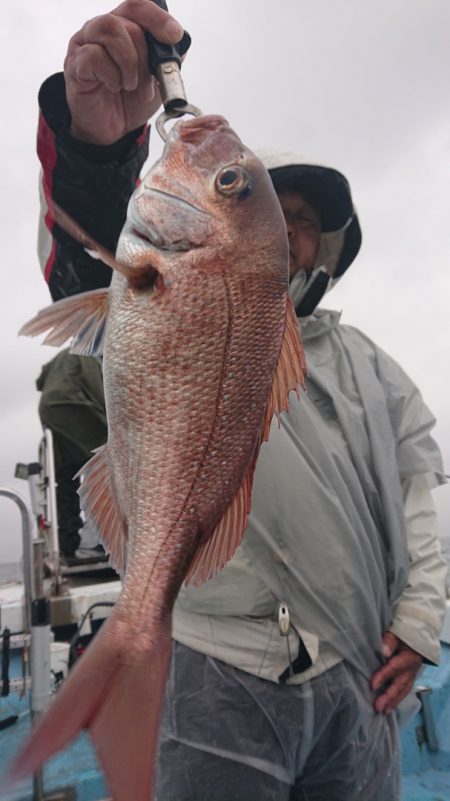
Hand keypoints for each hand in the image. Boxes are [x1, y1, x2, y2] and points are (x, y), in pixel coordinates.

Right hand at [64, 0, 183, 144]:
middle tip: (147, 85)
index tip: (174, 36)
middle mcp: (102, 29)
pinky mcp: (75, 64)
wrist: (112, 131)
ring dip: (128, 63)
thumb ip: (168, 60)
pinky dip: (111, 75)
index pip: (138, 6)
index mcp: (123, 27)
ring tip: (130, 85)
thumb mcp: (158, 81)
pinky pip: (93, 55)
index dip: (157, 18)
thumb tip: (180, 43)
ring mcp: (85, 44)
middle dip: (145, 58)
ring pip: (109, 30)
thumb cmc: (131, 101)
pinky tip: (113, 87)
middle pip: (129, 24)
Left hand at [371, 631, 422, 713]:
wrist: (416, 639)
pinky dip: (396, 700)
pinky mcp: (409, 679)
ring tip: (383, 711)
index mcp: (408, 657)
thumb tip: (384, 650)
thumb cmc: (403, 636)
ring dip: (393, 702)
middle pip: (400, 684)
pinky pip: (403, 691)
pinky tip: (388, 708)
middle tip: (378, 707)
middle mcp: (411, 669)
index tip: (372, 686)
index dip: (383, 677)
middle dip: (389, 697)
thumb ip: (390, 641)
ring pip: (403, 691)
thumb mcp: (397, 634)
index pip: (394, 668)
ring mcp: (411, 676)